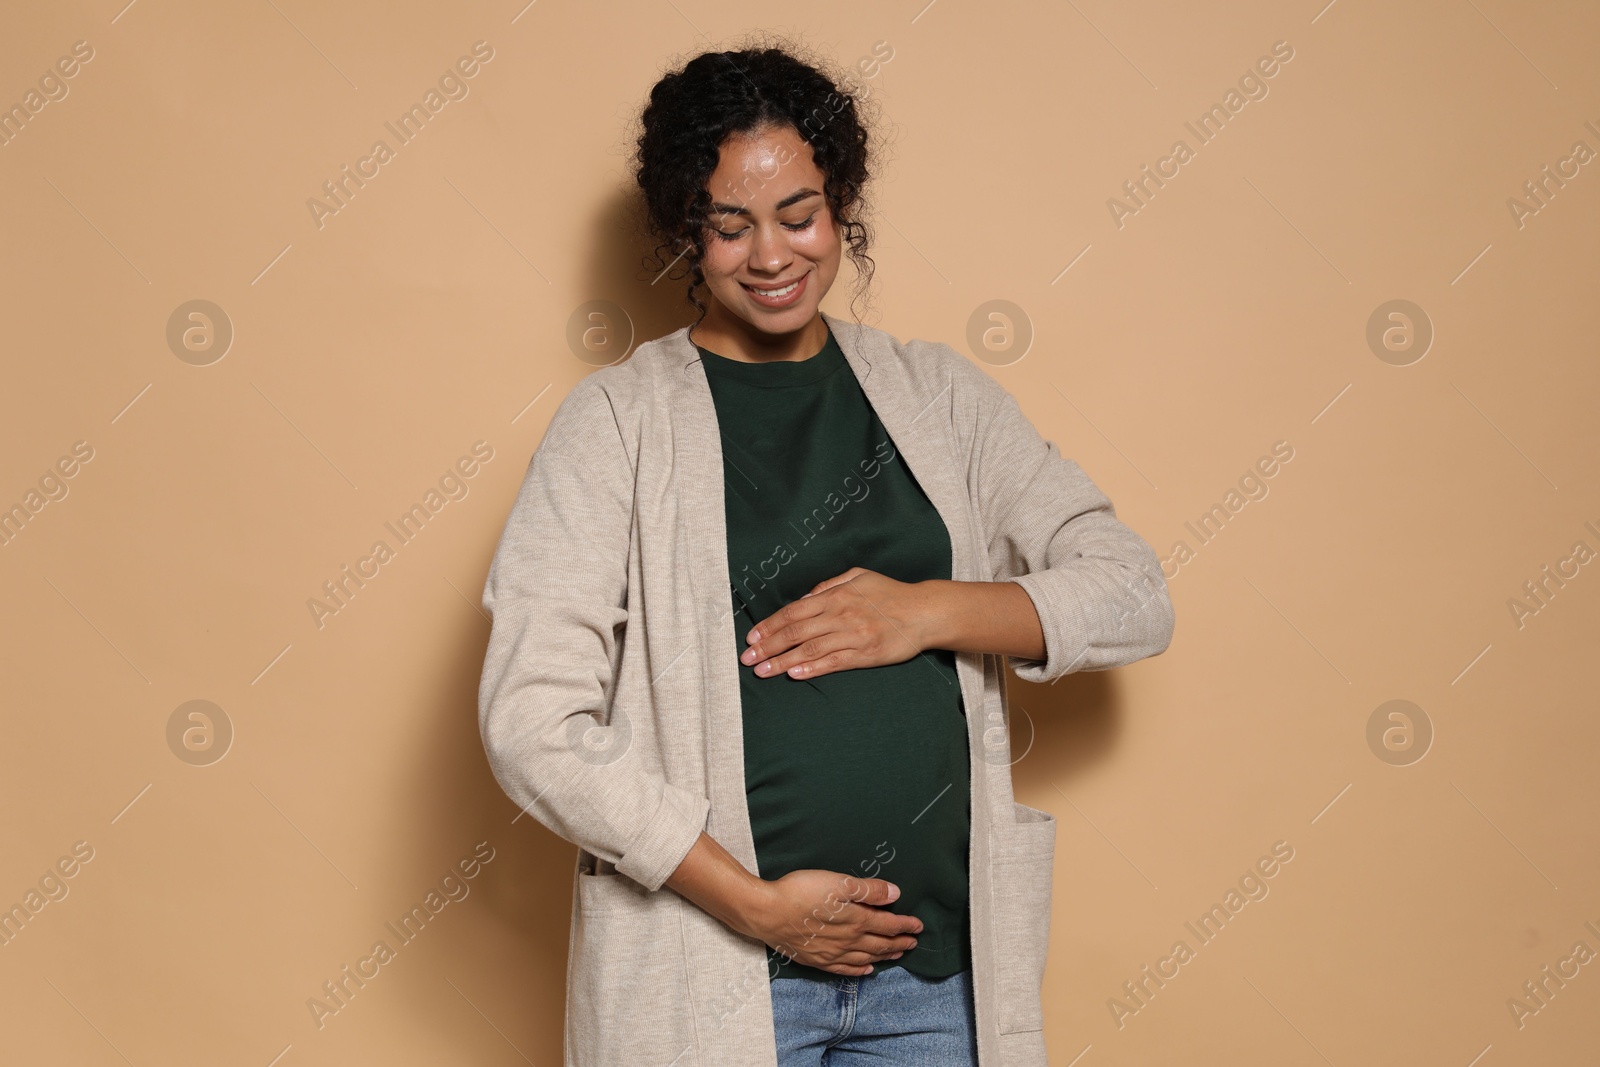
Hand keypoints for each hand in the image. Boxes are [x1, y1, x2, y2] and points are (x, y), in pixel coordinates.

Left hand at [740, 567, 937, 680]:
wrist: (924, 612)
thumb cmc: (890, 594)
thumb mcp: (859, 577)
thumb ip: (830, 586)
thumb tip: (805, 597)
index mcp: (836, 595)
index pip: (794, 611)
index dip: (770, 625)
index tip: (752, 636)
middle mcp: (841, 615)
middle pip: (796, 632)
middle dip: (768, 645)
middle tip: (747, 658)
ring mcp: (853, 636)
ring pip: (810, 649)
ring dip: (782, 661)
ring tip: (762, 671)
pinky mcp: (865, 655)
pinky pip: (833, 663)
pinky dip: (812, 669)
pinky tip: (794, 674)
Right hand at [745, 869, 922, 975]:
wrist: (767, 913)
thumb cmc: (801, 892)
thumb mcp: (837, 882)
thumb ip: (868, 889)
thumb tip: (895, 894)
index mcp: (856, 920)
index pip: (888, 925)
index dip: (905, 925)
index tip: (919, 926)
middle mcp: (848, 941)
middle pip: (880, 944)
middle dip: (899, 943)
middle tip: (913, 943)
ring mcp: (832, 954)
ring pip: (866, 957)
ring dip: (884, 956)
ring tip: (898, 955)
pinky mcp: (817, 960)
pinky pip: (845, 969)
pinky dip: (860, 969)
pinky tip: (866, 969)